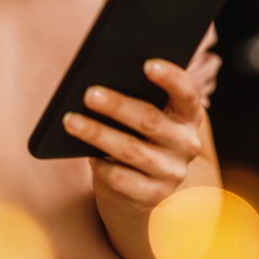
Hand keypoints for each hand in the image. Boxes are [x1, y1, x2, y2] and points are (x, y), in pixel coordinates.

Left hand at [65, 59, 217, 258]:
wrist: (138, 188)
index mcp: (189, 115)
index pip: (188, 93)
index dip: (171, 77)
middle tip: (88, 93)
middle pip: (150, 120)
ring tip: (70, 120)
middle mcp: (187, 143)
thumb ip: (136, 97)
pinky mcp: (153, 195)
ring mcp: (172, 172)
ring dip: (98, 134)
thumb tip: (100, 84)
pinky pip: (122, 178)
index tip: (147, 63)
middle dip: (117, 105)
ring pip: (131, 150)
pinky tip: (85, 155)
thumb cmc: (136, 135)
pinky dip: (102, 166)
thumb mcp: (143, 115)